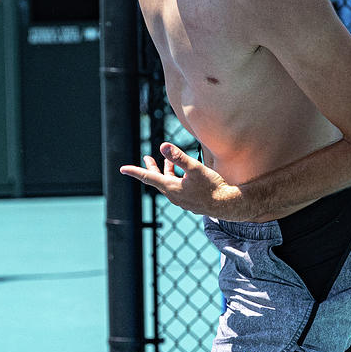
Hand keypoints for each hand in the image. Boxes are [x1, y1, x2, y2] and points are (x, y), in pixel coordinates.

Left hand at [120, 142, 238, 216]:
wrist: (227, 205)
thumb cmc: (212, 186)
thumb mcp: (195, 168)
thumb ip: (179, 157)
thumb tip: (162, 146)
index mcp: (171, 188)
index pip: (148, 177)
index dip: (134, 171)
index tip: (122, 169)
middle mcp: (173, 195)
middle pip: (156, 180)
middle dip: (150, 168)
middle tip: (146, 158)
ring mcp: (181, 200)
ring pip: (167, 184)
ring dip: (165, 172)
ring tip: (166, 161)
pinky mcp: (189, 201)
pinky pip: (176, 188)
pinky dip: (174, 178)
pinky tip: (181, 173)